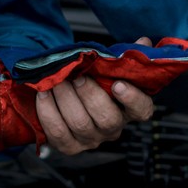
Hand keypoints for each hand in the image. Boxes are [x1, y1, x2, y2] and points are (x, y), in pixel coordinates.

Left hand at [34, 43, 157, 154]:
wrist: (65, 95)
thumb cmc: (91, 81)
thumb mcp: (108, 68)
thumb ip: (124, 56)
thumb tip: (144, 41)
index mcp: (128, 109)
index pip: (142, 110)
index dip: (132, 98)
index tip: (118, 84)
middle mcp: (112, 128)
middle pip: (107, 118)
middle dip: (89, 94)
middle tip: (77, 77)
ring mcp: (91, 139)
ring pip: (79, 123)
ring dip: (65, 98)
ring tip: (57, 81)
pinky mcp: (69, 146)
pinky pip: (57, 131)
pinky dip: (48, 110)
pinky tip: (44, 94)